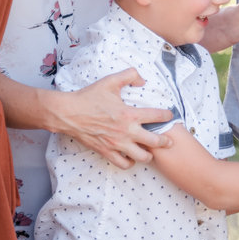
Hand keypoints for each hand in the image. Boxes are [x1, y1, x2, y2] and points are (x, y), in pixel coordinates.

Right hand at [56, 67, 173, 167]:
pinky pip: (124, 164)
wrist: (68, 113)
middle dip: (165, 141)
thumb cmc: (89, 97)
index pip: (157, 116)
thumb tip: (143, 80)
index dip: (167, 116)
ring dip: (149, 154)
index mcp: (129, 114)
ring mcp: (117, 144)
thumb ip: (129, 75)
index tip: (169, 115)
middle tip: (168, 140)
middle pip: (155, 142)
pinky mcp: (107, 152)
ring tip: (150, 150)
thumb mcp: (110, 81)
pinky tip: (132, 156)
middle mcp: (126, 131)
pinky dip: (130, 162)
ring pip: (142, 157)